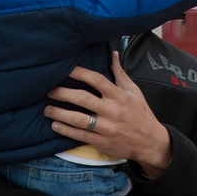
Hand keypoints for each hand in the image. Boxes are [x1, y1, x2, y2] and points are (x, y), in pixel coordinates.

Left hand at [46, 52, 172, 176]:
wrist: (149, 141)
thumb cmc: (140, 113)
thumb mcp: (134, 91)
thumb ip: (120, 73)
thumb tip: (113, 54)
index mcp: (119, 95)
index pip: (97, 80)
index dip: (80, 73)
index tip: (66, 69)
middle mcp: (112, 110)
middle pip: (83, 99)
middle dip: (63, 93)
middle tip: (48, 90)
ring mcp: (106, 127)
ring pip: (78, 119)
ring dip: (60, 113)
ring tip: (47, 109)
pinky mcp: (102, 142)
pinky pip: (80, 135)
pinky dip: (66, 130)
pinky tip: (55, 125)